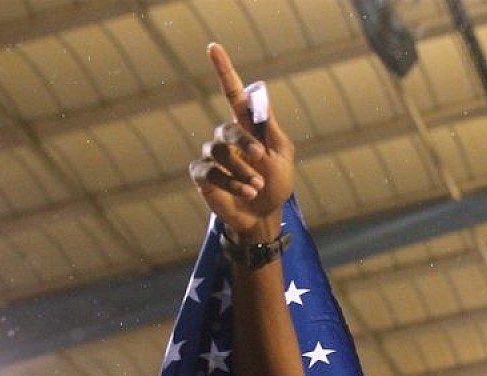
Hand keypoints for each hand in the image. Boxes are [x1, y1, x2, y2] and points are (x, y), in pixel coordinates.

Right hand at [188, 42, 294, 239]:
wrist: (264, 217)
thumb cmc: (276, 185)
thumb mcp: (282, 155)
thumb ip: (270, 127)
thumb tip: (260, 93)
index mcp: (248, 128)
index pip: (233, 94)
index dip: (224, 71)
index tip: (213, 47)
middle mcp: (227, 139)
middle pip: (227, 127)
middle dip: (244, 142)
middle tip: (261, 159)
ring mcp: (214, 157)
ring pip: (219, 152)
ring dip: (241, 170)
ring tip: (257, 186)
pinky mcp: (204, 177)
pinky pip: (209, 171)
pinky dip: (230, 182)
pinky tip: (246, 191)